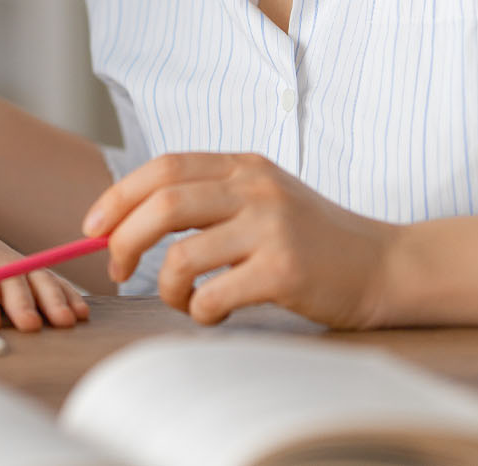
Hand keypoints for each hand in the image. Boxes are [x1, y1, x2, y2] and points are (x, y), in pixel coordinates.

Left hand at [0, 227, 88, 331]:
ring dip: (53, 300)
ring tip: (63, 321)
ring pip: (40, 279)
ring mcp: (23, 264)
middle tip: (29, 324)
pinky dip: (70, 297)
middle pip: (14, 278)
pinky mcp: (38, 273)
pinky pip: (57, 282)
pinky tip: (80, 313)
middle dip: (22, 302)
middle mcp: (1, 256)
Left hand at [82, 153, 399, 328]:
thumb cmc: (312, 239)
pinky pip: (213, 293)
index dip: (118, 196)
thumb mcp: (262, 197)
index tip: (92, 227)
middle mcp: (255, 188)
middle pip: (162, 203)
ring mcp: (271, 227)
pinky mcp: (284, 270)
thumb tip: (127, 219)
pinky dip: (198, 310)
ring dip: (164, 284)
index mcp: (243, 165)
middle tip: (114, 267)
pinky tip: (213, 312)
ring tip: (178, 297)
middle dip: (123, 237)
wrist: (384, 265)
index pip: (163, 167)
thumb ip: (209, 197)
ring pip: (181, 253)